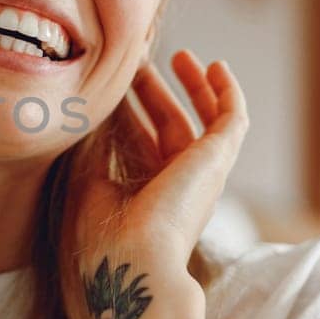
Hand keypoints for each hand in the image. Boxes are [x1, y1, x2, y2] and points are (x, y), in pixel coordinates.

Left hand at [74, 49, 248, 275]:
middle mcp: (176, 184)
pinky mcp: (217, 160)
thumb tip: (88, 112)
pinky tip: (216, 66)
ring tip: (179, 54)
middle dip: (153, 91)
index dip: (126, 109)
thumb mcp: (87, 183)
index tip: (108, 80)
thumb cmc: (102, 237)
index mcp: (144, 195)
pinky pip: (232, 119)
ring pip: (202, 120)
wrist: (133, 263)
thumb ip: (92, 150)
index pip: (137, 140)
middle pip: (167, 125)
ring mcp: (199, 173)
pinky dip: (227, 92)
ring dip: (192, 86)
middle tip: (135, 60)